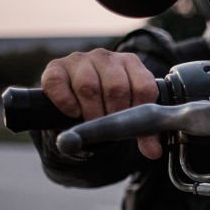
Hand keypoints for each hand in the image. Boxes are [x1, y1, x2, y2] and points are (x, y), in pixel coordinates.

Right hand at [40, 48, 162, 158]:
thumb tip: (153, 152)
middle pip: (116, 88)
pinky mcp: (55, 67)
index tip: (130, 124)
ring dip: (91, 113)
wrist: (79, 101)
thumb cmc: (111, 105)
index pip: (143, 87)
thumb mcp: (130, 116)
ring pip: (88, 87)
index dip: (138, 112)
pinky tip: (74, 113)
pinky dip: (67, 104)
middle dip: (113, 115)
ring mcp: (79, 59)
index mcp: (131, 63)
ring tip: (92, 122)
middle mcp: (106, 57)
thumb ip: (144, 132)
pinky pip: (59, 85)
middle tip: (109, 127)